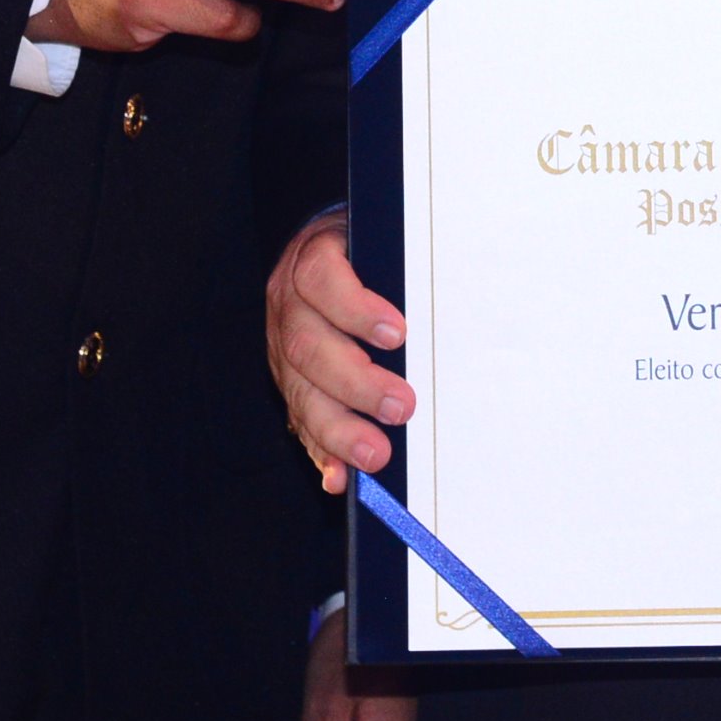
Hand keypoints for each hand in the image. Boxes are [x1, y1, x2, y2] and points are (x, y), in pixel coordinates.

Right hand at [270, 215, 408, 497]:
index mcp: (311, 260)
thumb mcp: (378, 243)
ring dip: (338, 428)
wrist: (320, 248)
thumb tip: (439, 303)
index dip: (355, 308)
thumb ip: (397, 269)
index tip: (397, 334)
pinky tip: (338, 476)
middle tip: (401, 407)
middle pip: (309, 346)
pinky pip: (298, 420)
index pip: (322, 279)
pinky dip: (320, 452)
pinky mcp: (288, 381)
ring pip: (299, 390)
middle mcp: (288, 305)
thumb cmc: (366, 249)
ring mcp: (281, 346)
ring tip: (375, 454)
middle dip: (356, 383)